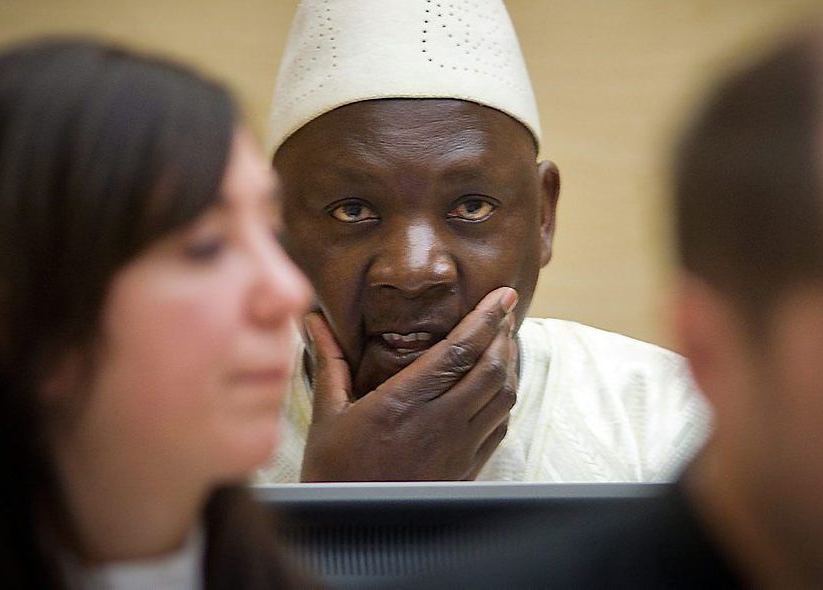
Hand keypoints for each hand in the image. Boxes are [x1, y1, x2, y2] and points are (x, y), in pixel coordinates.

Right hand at [300, 287, 518, 480]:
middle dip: (504, 334)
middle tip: (505, 311)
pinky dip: (505, 399)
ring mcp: (457, 449)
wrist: (351, 528)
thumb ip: (330, 361)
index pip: (459, 351)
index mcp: (403, 403)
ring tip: (504, 341)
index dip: (487, 319)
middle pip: (491, 370)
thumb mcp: (327, 413)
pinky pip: (500, 427)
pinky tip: (497, 386)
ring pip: (503, 398)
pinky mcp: (466, 469)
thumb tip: (314, 319)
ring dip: (509, 364)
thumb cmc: (335, 471)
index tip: (502, 295)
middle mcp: (438, 424)